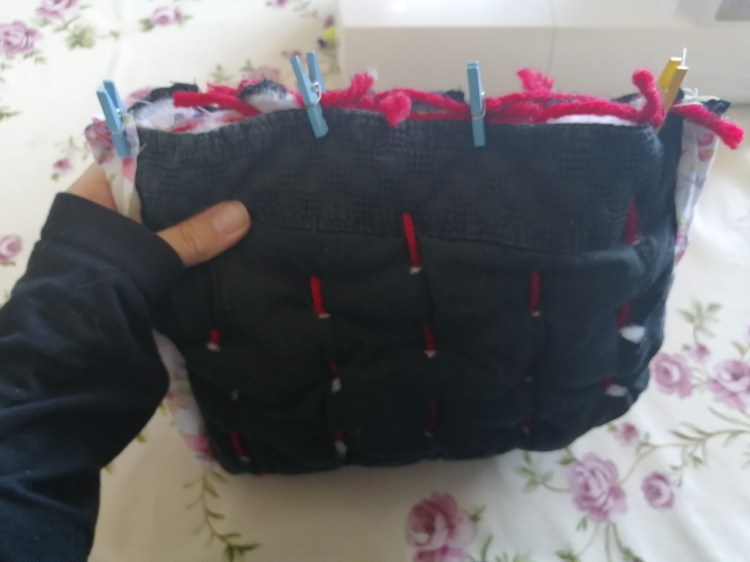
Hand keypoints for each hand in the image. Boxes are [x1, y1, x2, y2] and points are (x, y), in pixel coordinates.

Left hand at [67, 164, 250, 266]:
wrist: (75, 342)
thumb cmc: (97, 283)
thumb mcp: (146, 254)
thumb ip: (193, 235)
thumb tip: (242, 213)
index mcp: (94, 193)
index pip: (134, 157)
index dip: (171, 151)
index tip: (210, 148)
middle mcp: (106, 212)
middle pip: (155, 190)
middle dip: (191, 189)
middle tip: (233, 178)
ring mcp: (122, 242)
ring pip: (165, 221)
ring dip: (195, 221)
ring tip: (237, 205)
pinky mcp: (137, 269)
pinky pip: (169, 248)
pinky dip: (191, 246)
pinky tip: (223, 240)